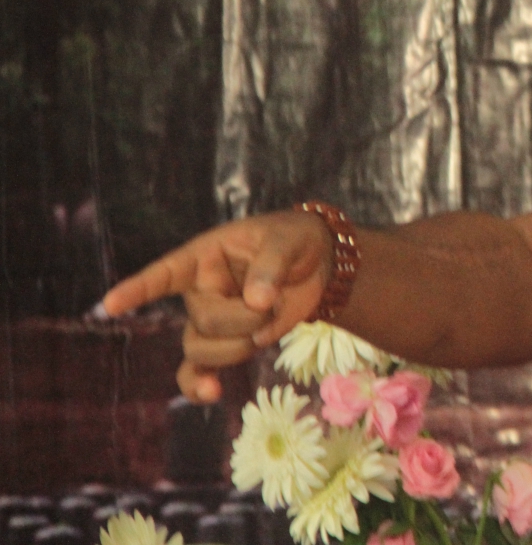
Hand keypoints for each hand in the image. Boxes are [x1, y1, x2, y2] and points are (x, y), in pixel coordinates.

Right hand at [101, 211, 333, 402]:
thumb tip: (256, 301)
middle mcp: (199, 291)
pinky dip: (200, 386)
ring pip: (202, 350)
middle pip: (203, 321)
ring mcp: (210, 320)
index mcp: (204, 257)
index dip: (138, 289)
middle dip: (243, 321)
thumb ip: (271, 267)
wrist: (316, 263)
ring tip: (268, 324)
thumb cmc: (294, 241)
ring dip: (241, 345)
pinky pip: (198, 372)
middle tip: (272, 303)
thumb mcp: (288, 241)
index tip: (111, 305)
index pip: (165, 274)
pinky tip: (211, 394)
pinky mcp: (227, 343)